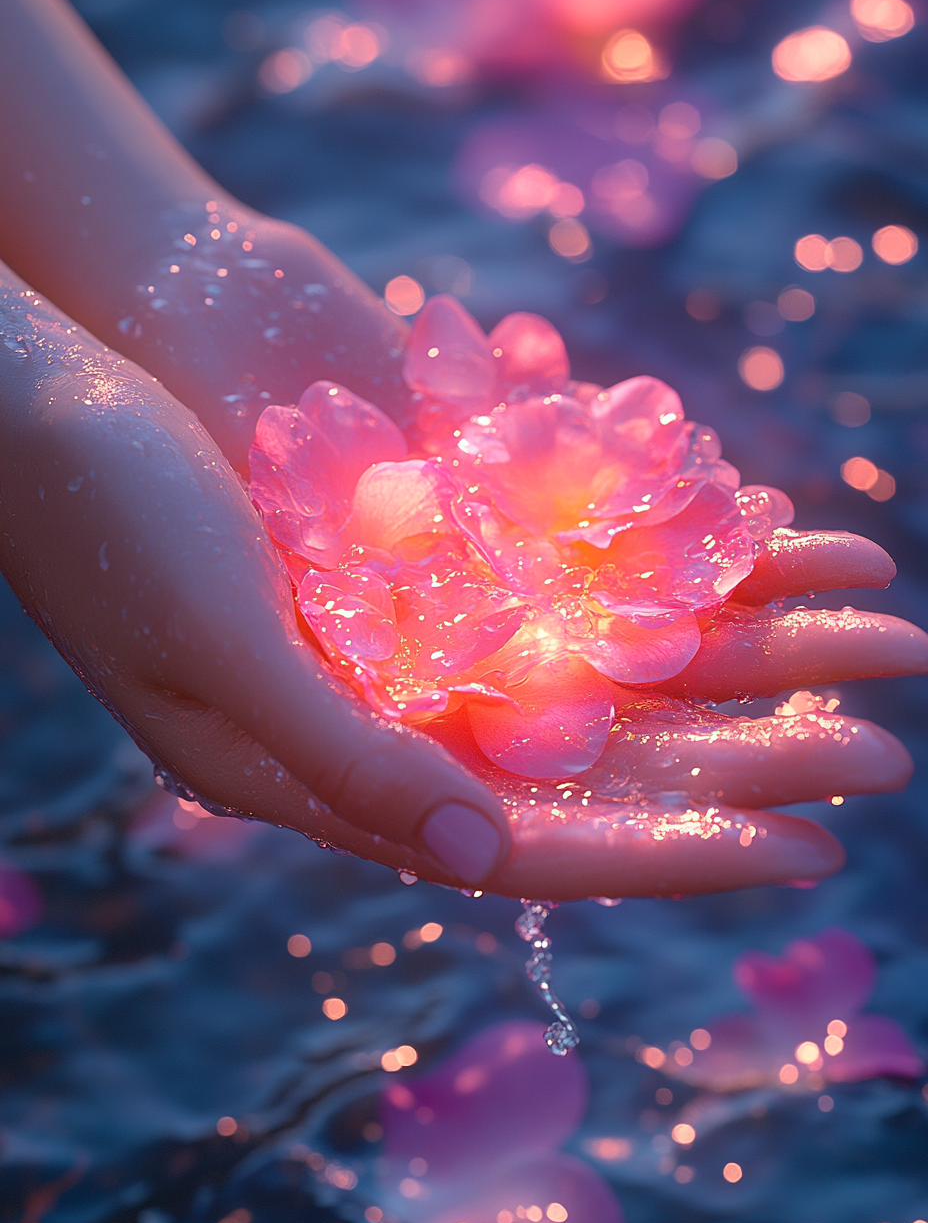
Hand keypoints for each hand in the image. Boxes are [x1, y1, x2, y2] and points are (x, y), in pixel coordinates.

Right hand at [2, 274, 923, 900]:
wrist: (74, 365)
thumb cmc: (108, 513)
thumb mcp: (220, 649)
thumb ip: (347, 757)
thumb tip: (480, 857)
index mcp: (334, 767)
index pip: (525, 840)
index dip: (665, 853)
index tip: (799, 856)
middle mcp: (402, 695)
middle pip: (604, 743)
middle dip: (744, 750)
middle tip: (883, 749)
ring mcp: (435, 599)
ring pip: (618, 636)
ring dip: (746, 637)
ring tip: (879, 626)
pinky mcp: (449, 513)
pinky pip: (586, 535)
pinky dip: (679, 534)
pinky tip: (777, 528)